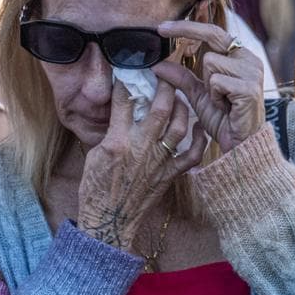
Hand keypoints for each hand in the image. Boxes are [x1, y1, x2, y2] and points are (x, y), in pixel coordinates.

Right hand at [76, 79, 207, 249]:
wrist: (108, 221)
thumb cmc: (95, 189)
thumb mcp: (95, 155)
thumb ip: (111, 133)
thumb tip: (121, 114)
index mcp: (118, 142)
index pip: (124, 103)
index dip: (127, 84)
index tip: (129, 73)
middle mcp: (141, 148)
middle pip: (159, 109)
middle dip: (163, 87)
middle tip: (164, 75)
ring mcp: (158, 162)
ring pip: (179, 127)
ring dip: (182, 108)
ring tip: (179, 98)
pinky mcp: (169, 175)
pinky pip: (192, 156)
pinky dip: (200, 141)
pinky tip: (200, 128)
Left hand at [152, 20, 263, 153]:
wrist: (240, 143)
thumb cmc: (222, 117)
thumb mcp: (197, 93)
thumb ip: (181, 77)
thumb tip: (157, 64)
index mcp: (239, 57)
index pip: (213, 32)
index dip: (187, 27)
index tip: (161, 27)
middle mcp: (249, 59)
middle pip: (213, 34)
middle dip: (186, 31)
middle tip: (160, 30)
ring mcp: (252, 72)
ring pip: (210, 61)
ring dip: (207, 84)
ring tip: (219, 100)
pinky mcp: (249, 87)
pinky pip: (216, 81)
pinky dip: (214, 96)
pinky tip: (225, 107)